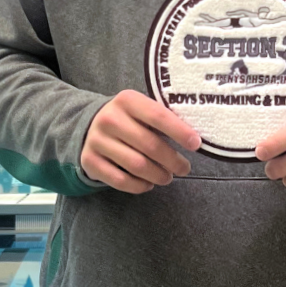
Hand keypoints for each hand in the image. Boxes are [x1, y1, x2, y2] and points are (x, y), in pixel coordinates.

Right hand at [81, 90, 200, 193]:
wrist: (89, 126)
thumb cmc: (128, 120)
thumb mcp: (141, 110)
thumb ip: (163, 120)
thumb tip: (193, 140)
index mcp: (126, 100)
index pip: (158, 116)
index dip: (180, 132)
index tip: (196, 145)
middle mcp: (109, 118)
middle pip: (150, 145)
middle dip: (173, 161)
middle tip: (184, 168)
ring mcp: (96, 140)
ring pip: (137, 165)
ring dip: (158, 176)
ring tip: (167, 177)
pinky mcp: (89, 161)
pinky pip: (120, 180)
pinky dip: (139, 186)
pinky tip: (148, 184)